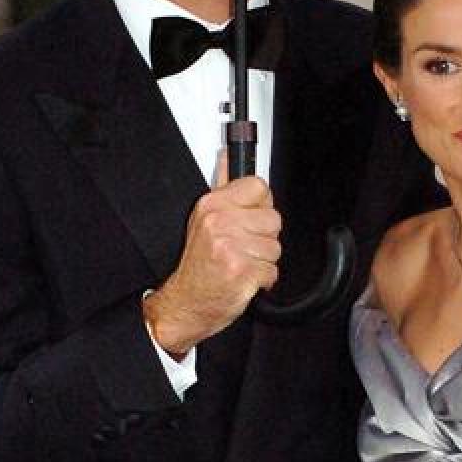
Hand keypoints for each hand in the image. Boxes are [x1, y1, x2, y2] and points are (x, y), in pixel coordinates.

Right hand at [144, 160, 280, 355]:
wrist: (185, 303)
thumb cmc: (197, 266)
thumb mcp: (203, 220)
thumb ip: (222, 187)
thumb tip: (227, 157)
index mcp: (212, 205)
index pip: (259, 186)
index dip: (260, 206)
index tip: (249, 219)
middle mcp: (220, 223)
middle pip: (273, 218)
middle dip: (264, 238)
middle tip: (242, 248)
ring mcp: (230, 247)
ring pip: (275, 247)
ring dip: (263, 261)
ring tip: (241, 264)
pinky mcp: (241, 271)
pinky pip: (272, 271)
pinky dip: (262, 280)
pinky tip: (243, 278)